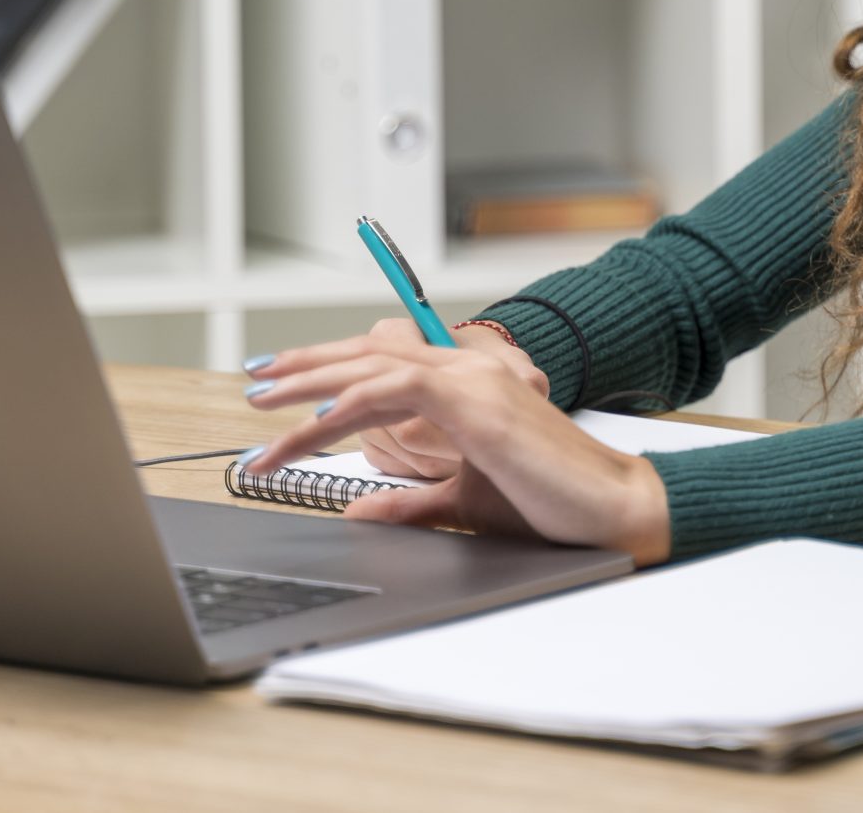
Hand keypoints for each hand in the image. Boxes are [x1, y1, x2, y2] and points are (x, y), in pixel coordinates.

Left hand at [238, 332, 671, 566]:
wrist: (610, 507)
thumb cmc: (549, 501)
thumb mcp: (462, 499)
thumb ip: (411, 501)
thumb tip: (361, 509)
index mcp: (465, 383)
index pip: (381, 362)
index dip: (326, 369)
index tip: (280, 387)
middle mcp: (466, 367)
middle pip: (366, 353)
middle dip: (302, 369)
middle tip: (253, 384)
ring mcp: (472, 378)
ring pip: (371, 367)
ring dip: (311, 390)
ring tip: (264, 412)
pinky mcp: (475, 401)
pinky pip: (396, 390)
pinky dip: (350, 403)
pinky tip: (315, 423)